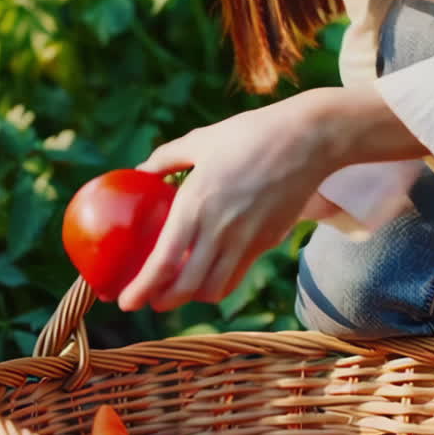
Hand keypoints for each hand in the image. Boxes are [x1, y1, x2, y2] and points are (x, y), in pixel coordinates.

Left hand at [116, 86, 425, 311]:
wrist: (308, 140)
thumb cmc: (249, 134)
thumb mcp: (201, 140)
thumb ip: (166, 158)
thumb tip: (140, 170)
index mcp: (195, 204)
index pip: (163, 262)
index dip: (142, 288)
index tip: (126, 300)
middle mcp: (219, 229)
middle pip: (185, 286)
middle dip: (161, 300)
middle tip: (147, 301)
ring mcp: (245, 240)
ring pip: (212, 288)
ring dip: (190, 298)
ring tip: (175, 293)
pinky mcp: (266, 242)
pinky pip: (235, 277)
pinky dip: (216, 287)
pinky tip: (206, 280)